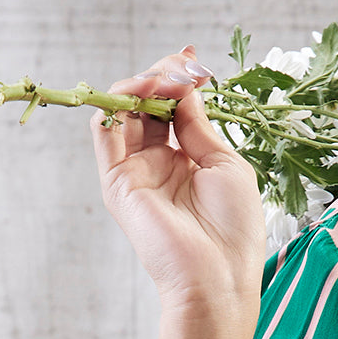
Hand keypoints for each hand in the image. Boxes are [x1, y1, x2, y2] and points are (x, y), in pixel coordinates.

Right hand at [90, 45, 264, 312]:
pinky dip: (119, 104)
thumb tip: (185, 87)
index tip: (195, 62)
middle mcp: (157, 164)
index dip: (180, 82)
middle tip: (184, 65)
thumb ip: (198, 126)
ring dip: (141, 85)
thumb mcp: (225, 164)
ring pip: (122, 112)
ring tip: (166, 76)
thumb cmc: (233, 228)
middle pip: (147, 105)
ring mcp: (134, 172)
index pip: (173, 110)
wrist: (217, 276)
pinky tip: (145, 90)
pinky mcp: (116, 182)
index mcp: (188, 161)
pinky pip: (104, 132)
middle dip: (163, 76)